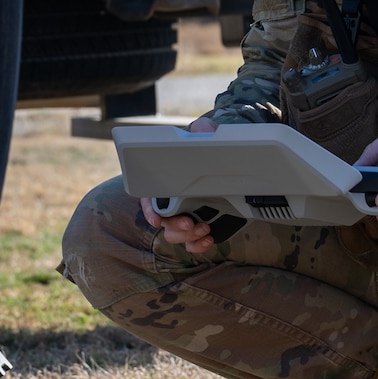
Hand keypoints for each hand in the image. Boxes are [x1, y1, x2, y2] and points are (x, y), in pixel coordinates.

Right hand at [141, 116, 219, 253]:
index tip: (157, 219)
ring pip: (175, 235)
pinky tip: (209, 240)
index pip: (148, 198)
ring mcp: (185, 216)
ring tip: (204, 229)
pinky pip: (192, 243)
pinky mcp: (199, 226)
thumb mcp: (204, 136)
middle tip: (190, 223)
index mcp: (166, 183)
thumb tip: (202, 132)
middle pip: (163, 221)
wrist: (229, 163)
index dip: (149, 210)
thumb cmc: (207, 148)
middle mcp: (172, 202)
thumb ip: (201, 132)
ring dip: (187, 238)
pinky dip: (198, 246)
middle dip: (174, 226)